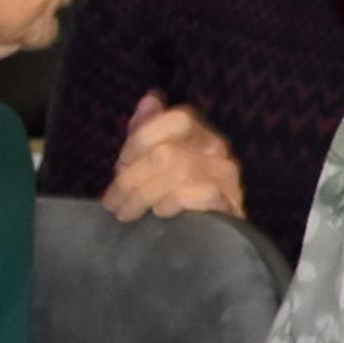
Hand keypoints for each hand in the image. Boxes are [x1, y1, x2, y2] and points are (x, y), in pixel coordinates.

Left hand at [102, 93, 245, 221]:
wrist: (200, 243)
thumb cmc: (169, 198)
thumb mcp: (150, 163)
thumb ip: (147, 132)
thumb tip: (149, 99)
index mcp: (199, 135)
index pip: (179, 119)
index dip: (144, 138)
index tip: (121, 162)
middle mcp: (218, 150)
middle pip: (168, 151)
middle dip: (131, 178)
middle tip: (112, 201)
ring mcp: (227, 176)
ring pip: (180, 172)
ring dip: (144, 195)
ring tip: (126, 213)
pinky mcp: (231, 203)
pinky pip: (203, 193)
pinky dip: (175, 202)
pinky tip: (160, 213)